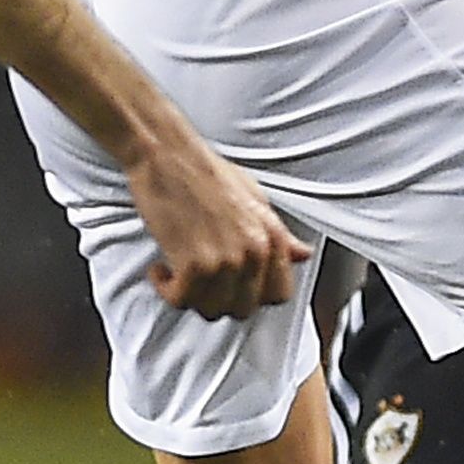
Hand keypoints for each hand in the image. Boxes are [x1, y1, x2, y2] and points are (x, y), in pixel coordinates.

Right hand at [123, 141, 307, 320]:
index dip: (253, 295)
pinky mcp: (194, 264)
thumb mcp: (254, 197)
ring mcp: (225, 261)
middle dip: (218, 299)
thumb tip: (302, 254)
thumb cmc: (204, 171)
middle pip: (242, 309)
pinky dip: (166, 289)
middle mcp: (254, 252)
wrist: (166, 154)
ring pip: (210, 309)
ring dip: (189, 295)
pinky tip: (161, 269)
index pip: (279, 295)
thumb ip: (279, 234)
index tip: (233, 287)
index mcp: (271, 237)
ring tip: (178, 271)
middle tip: (199, 279)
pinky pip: (181, 300)